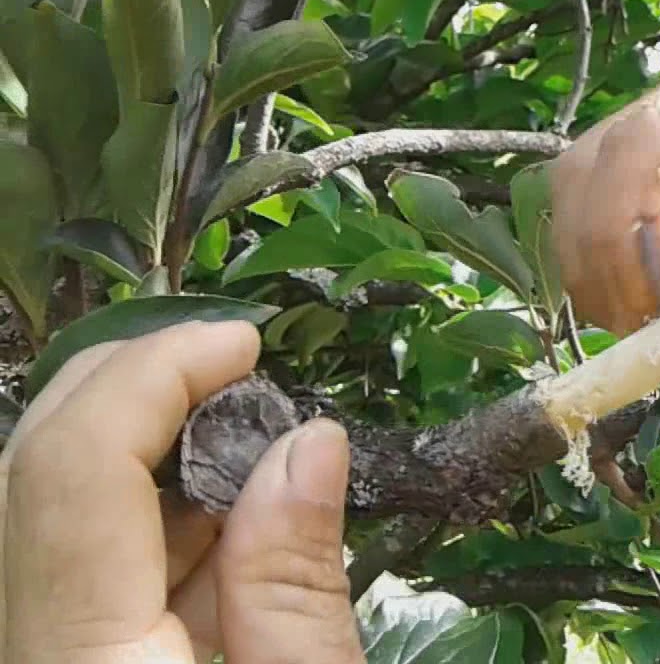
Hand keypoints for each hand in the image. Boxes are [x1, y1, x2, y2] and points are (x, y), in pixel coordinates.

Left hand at [0, 321, 363, 662]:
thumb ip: (296, 590)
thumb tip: (311, 441)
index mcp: (82, 661)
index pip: (75, 468)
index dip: (154, 376)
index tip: (245, 346)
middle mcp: (28, 651)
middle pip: (37, 473)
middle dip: (133, 389)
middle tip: (229, 362)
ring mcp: (36, 657)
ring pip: (54, 518)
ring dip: (150, 458)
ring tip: (254, 445)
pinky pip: (79, 579)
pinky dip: (154, 534)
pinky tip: (234, 538)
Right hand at [548, 46, 659, 334]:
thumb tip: (655, 267)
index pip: (636, 145)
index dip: (620, 231)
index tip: (647, 308)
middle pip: (585, 170)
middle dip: (596, 259)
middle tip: (644, 329)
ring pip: (580, 199)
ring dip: (600, 273)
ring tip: (657, 323)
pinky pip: (604, 221)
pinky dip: (617, 273)